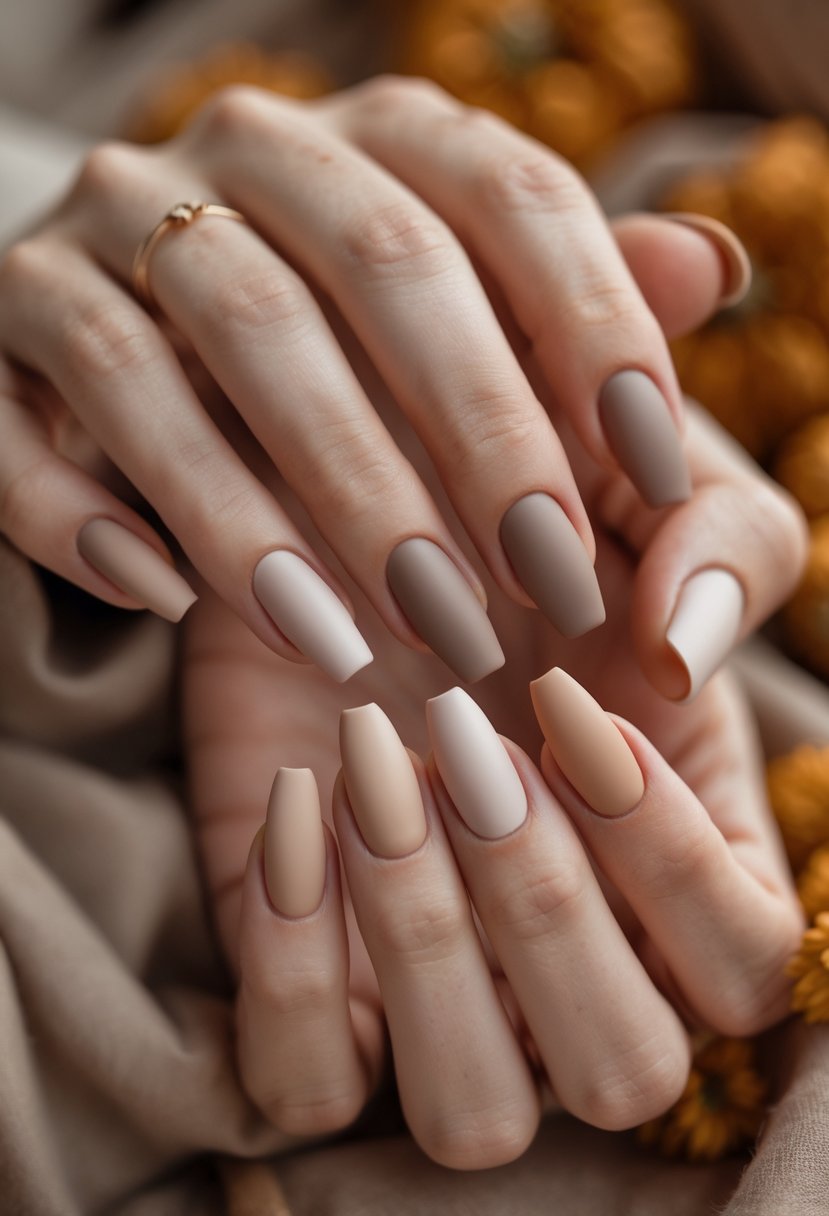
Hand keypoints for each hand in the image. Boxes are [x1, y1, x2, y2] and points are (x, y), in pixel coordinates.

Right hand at [0, 77, 747, 686]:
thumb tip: (708, 270)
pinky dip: (89, 513)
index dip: (597, 334)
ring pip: (200, 346)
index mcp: (384, 142)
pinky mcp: (7, 325)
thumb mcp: (488, 332)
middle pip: (372, 265)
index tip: (649, 481)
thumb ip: (588, 307)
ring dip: (282, 511)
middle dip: (456, 444)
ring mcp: (109, 229)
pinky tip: (166, 602)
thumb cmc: (358, 370)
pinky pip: (30, 417)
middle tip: (510, 608)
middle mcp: (248, 156)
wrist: (147, 341)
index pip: (514, 199)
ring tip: (355, 647)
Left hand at [184, 384, 805, 1169]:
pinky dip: (297, 970)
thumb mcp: (642, 495)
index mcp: (673, 861)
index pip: (744, 967)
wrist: (338, 510)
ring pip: (470, 1114)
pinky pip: (308, 1080)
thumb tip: (685, 654)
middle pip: (621, 1072)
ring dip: (432, 950)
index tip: (583, 721)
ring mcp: (432, 981)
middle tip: (474, 748)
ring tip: (384, 773)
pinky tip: (302, 804)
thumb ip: (722, 548)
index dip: (677, 867)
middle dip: (548, 915)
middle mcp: (564, 952)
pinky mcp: (306, 978)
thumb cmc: (511, 510)